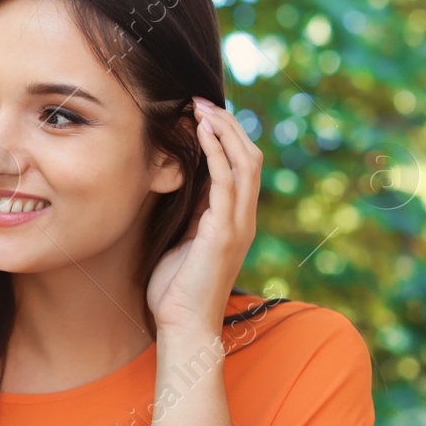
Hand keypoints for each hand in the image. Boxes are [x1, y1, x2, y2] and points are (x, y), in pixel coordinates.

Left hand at [145, 97, 261, 338]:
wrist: (182, 325)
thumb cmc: (176, 289)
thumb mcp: (183, 240)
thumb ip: (191, 212)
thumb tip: (181, 181)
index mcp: (236, 220)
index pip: (242, 166)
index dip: (227, 137)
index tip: (202, 114)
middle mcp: (244, 218)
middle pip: (249, 156)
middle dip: (227, 125)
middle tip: (201, 101)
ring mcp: (238, 224)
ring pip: (244, 162)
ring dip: (223, 131)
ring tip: (202, 108)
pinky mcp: (224, 232)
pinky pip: (226, 181)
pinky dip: (216, 153)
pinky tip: (202, 133)